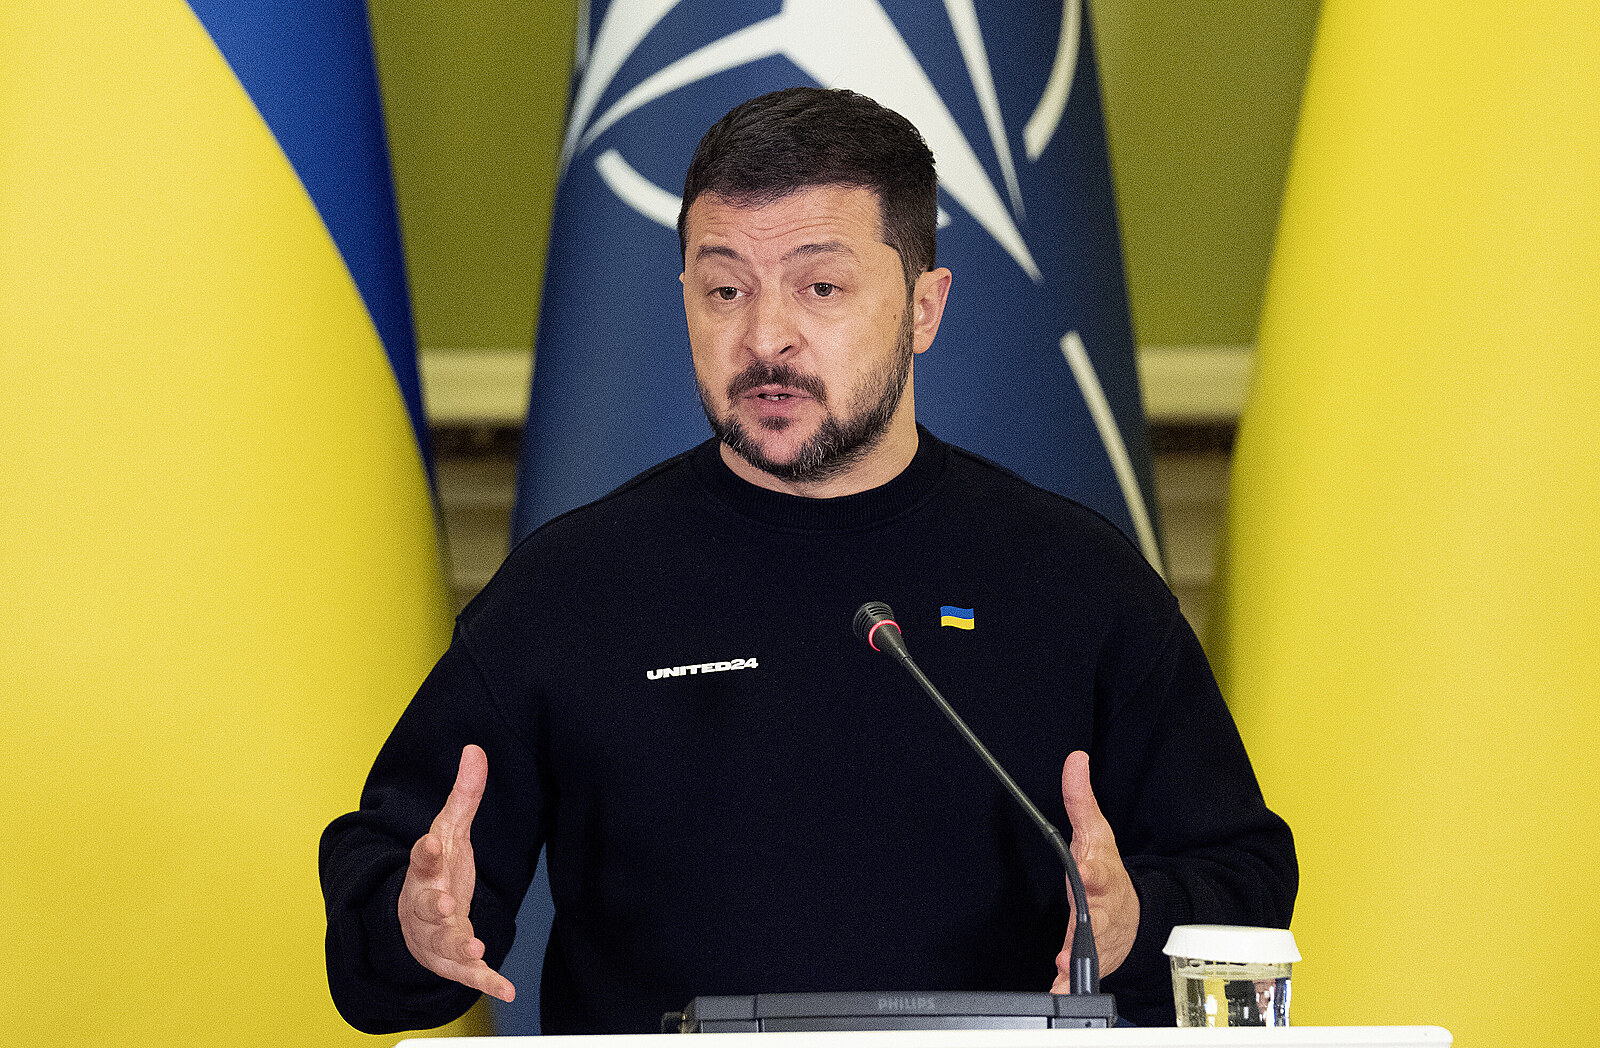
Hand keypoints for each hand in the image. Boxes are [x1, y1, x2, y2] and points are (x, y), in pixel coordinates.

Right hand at [397, 744, 515, 1001]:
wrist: (412, 920)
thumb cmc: (436, 871)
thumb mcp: (449, 831)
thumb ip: (465, 795)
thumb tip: (475, 748)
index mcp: (425, 871)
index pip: (423, 858)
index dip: (426, 851)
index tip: (431, 841)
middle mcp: (426, 906)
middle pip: (426, 906)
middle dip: (434, 905)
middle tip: (445, 902)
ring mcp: (436, 936)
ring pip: (444, 944)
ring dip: (459, 948)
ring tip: (474, 950)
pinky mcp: (452, 961)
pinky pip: (468, 975)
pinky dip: (486, 982)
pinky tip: (507, 989)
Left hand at [1051, 750, 1138, 988]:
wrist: (1131, 917)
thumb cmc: (1107, 872)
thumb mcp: (1094, 832)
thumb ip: (1080, 798)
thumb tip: (1074, 760)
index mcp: (1099, 876)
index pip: (1096, 871)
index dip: (1090, 872)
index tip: (1084, 873)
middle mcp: (1099, 908)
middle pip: (1092, 917)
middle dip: (1085, 927)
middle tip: (1070, 939)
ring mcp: (1095, 936)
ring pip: (1087, 950)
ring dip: (1074, 960)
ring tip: (1063, 970)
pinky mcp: (1087, 957)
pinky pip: (1076, 973)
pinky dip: (1066, 984)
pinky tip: (1056, 990)